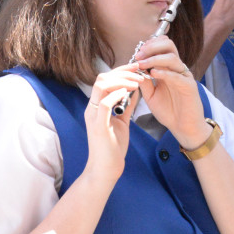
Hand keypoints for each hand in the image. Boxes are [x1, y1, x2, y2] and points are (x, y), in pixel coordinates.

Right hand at [84, 64, 145, 181]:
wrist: (107, 167)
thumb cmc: (113, 145)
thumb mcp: (122, 121)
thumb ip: (126, 106)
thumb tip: (135, 91)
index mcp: (97, 106)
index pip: (105, 79)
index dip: (121, 70)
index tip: (138, 66)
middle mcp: (92, 108)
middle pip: (102, 78)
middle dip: (122, 71)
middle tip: (140, 71)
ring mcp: (93, 115)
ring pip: (101, 86)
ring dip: (121, 80)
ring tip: (137, 82)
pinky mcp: (98, 125)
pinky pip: (104, 104)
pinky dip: (116, 94)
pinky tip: (129, 92)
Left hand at [133, 36, 206, 145]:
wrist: (183, 127)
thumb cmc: (168, 111)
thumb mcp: (150, 94)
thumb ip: (144, 81)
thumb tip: (133, 68)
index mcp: (168, 68)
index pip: (161, 47)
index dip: (148, 45)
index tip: (136, 53)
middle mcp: (177, 69)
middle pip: (169, 45)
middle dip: (151, 47)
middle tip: (139, 55)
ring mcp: (184, 76)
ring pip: (172, 57)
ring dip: (155, 58)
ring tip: (142, 64)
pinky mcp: (190, 86)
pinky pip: (178, 75)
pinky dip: (164, 73)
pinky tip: (153, 74)